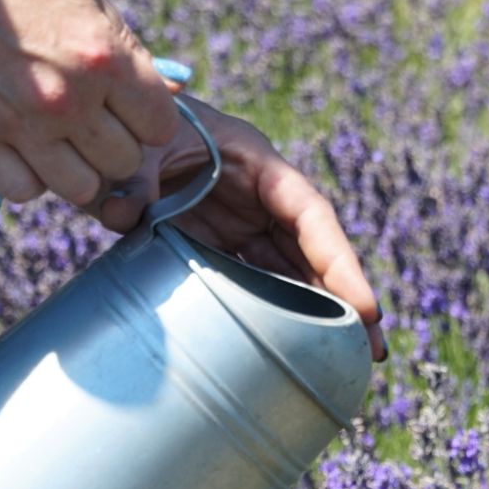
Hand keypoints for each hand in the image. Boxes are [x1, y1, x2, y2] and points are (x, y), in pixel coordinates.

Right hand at [0, 0, 180, 208]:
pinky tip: (24, 146)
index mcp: (103, 56)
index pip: (161, 126)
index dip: (149, 117)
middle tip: (93, 117)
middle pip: (125, 163)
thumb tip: (167, 90)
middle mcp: (68, 99)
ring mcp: (22, 125)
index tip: (131, 104)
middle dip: (115, 142)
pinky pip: (24, 191)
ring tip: (61, 137)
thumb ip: (125, 45)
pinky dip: (28, 176)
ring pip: (81, 190)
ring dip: (76, 167)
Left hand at [90, 97, 387, 362]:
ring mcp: (241, 225)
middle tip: (372, 352)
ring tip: (344, 363)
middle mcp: (260, 197)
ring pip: (291, 274)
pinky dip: (276, 316)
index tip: (365, 307)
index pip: (312, 216)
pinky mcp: (219, 245)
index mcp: (258, 163)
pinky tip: (291, 351)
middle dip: (345, 301)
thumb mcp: (142, 145)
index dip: (340, 262)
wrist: (116, 131)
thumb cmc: (140, 126)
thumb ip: (137, 178)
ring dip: (317, 316)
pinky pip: (256, 284)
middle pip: (313, 253)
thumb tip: (127, 214)